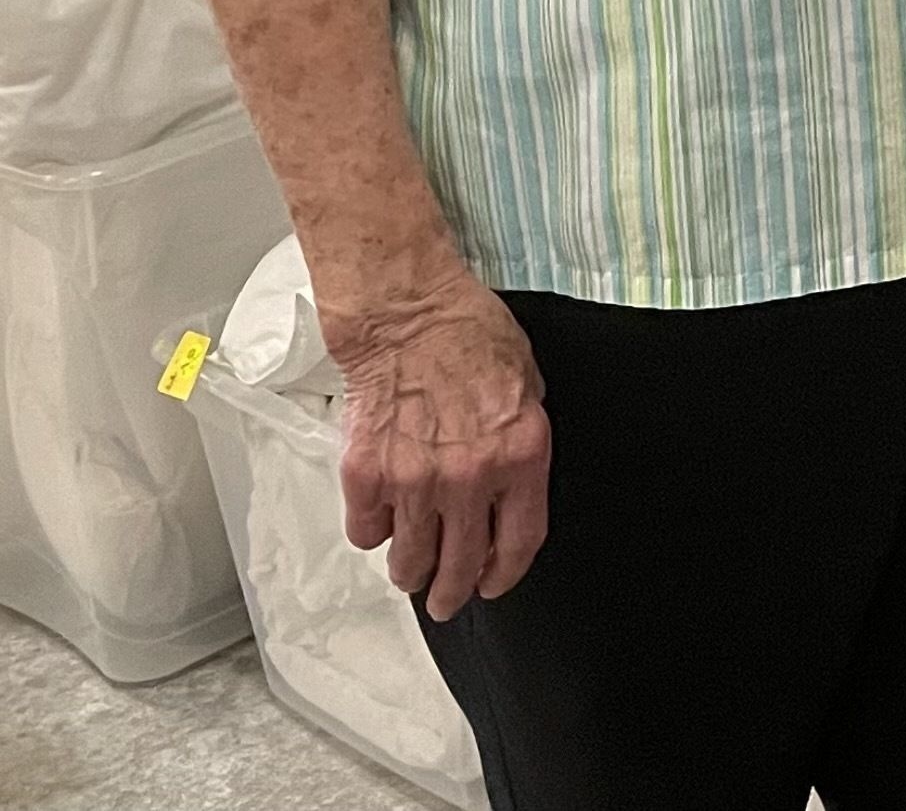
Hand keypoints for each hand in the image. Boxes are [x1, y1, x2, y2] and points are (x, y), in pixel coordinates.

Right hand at [327, 270, 552, 619]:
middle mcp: (470, 479)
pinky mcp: (366, 477)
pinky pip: (367, 530)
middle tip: (445, 601)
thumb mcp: (527, 386)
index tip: (493, 584)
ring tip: (409, 571)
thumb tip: (510, 485)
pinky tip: (379, 518)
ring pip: (410, 558)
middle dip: (452, 593)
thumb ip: (519, 442)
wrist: (408, 316)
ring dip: (410, 571)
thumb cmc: (470, 336)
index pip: (520, 541)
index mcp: (520, 455)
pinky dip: (372, 530)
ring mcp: (415, 482)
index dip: (505, 573)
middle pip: (461, 564)